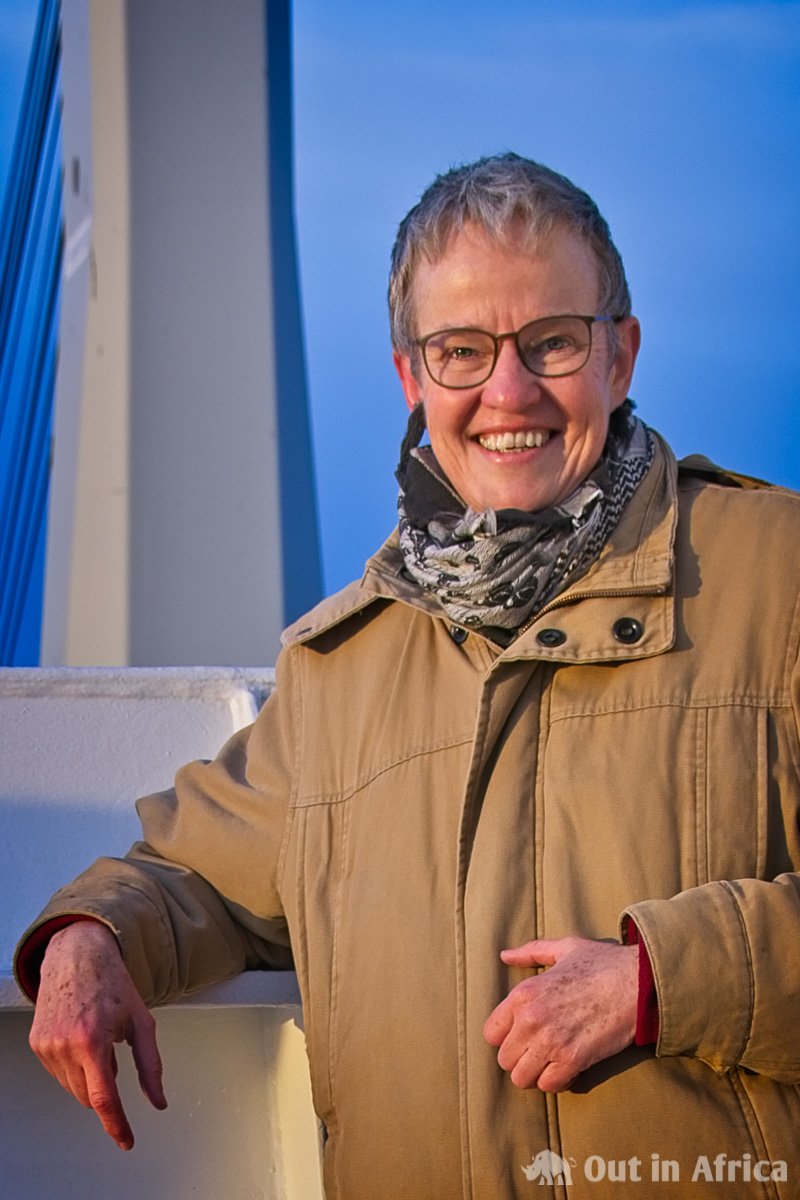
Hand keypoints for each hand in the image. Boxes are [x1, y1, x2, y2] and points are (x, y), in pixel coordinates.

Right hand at [29, 920, 166, 1149]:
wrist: (76, 955)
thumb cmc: (112, 983)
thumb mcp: (141, 1021)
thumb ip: (150, 1065)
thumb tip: (158, 1100)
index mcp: (93, 1040)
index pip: (103, 1098)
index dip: (116, 1124)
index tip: (125, 1140)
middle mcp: (65, 1046)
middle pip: (89, 1097)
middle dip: (105, 1084)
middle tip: (112, 1047)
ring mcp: (47, 1046)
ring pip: (74, 1089)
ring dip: (89, 1075)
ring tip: (96, 1036)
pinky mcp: (36, 1045)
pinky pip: (60, 1074)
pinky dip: (75, 1066)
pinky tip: (81, 1036)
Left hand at [483, 935, 637, 1091]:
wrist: (639, 982)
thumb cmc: (603, 964)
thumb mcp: (564, 948)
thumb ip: (531, 952)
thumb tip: (505, 955)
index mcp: (523, 993)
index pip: (491, 1033)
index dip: (505, 1037)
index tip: (522, 1036)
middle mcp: (531, 1019)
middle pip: (504, 1060)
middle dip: (520, 1058)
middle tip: (538, 1052)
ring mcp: (551, 1041)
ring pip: (522, 1078)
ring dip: (535, 1074)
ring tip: (550, 1063)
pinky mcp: (573, 1059)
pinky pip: (549, 1086)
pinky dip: (556, 1082)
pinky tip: (567, 1069)